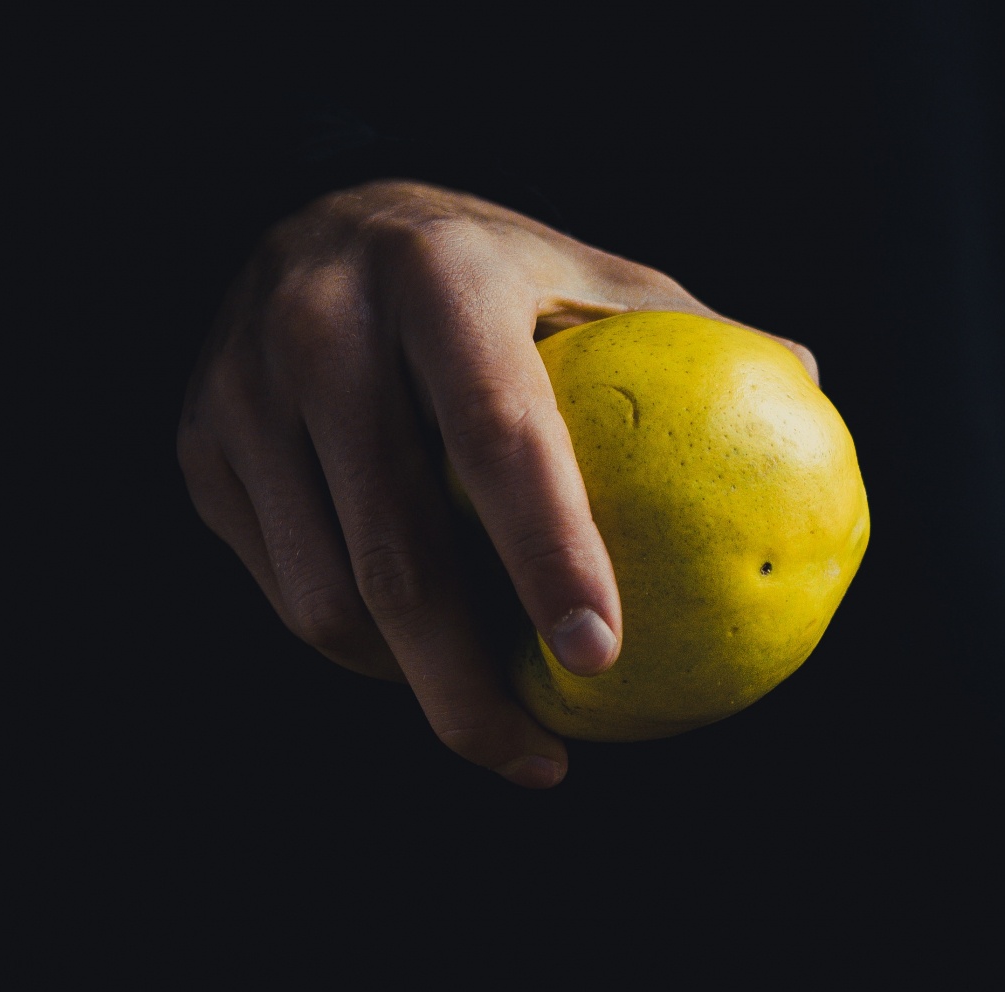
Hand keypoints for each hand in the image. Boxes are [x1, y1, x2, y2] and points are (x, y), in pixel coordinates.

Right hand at [178, 183, 815, 787]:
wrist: (313, 215)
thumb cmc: (495, 279)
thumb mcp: (588, 278)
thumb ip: (687, 336)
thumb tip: (806, 387)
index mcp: (439, 277)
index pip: (501, 438)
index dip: (550, 555)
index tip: (600, 657)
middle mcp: (320, 325)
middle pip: (396, 561)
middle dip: (467, 692)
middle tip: (541, 763)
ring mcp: (241, 390)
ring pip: (328, 604)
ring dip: (412, 684)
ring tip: (482, 705)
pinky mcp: (197, 448)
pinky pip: (288, 596)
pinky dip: (357, 652)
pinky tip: (414, 659)